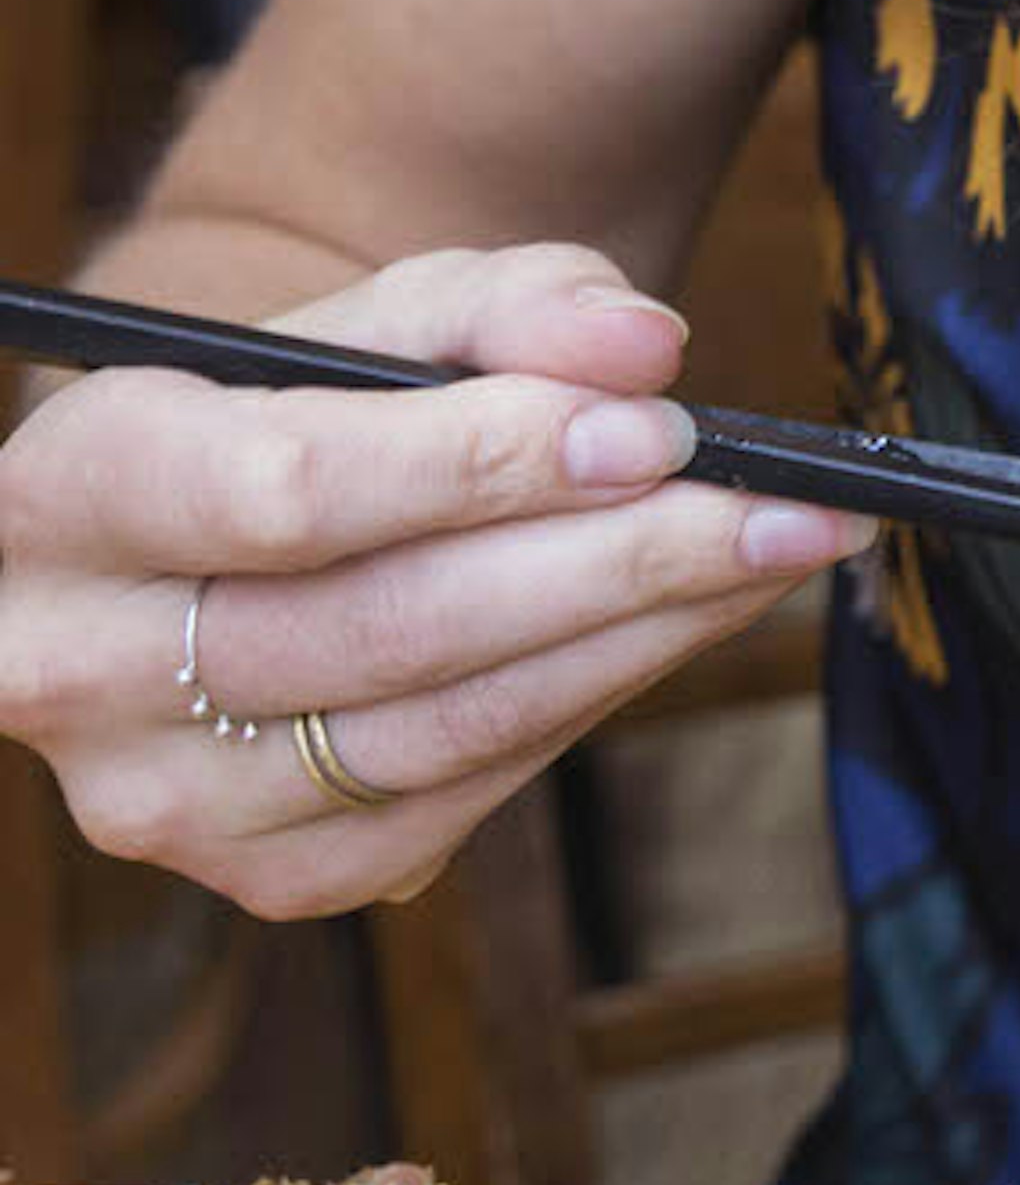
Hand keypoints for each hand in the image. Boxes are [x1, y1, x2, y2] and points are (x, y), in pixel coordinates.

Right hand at [0, 242, 869, 913]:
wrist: (208, 544)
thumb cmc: (292, 405)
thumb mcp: (367, 316)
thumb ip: (504, 305)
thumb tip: (646, 351)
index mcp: (64, 499)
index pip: (287, 493)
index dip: (481, 465)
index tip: (657, 429)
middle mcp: (76, 671)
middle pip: (379, 631)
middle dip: (609, 563)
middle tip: (783, 508)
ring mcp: (168, 801)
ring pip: (438, 734)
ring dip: (635, 641)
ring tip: (776, 555)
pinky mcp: (269, 879)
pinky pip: (460, 799)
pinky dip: (586, 705)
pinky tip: (679, 628)